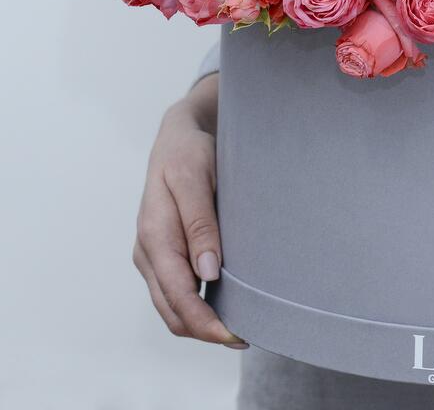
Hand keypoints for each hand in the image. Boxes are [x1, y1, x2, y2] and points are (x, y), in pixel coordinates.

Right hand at [133, 75, 245, 347]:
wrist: (178, 134)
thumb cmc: (189, 153)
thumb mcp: (196, 179)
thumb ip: (201, 225)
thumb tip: (208, 273)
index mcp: (154, 236)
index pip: (177, 296)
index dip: (205, 322)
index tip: (235, 335)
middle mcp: (148, 252)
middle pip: (172, 310)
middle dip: (206, 331)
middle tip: (247, 337)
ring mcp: (153, 254)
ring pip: (172, 306)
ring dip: (202, 322)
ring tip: (240, 327)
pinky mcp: (164, 252)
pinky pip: (176, 291)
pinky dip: (197, 306)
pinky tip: (226, 304)